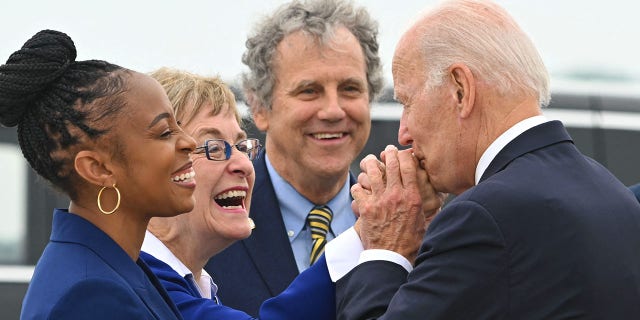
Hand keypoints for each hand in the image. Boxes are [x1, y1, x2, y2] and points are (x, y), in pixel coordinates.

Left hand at [351, 145, 441, 262]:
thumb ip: (427, 209)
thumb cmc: (409, 244)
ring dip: (370, 164)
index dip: (405, 155)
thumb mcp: (424, 224)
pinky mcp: (365, 208)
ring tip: (370, 161)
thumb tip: (438, 204)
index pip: (409, 167)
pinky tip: (360, 188)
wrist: (390, 258)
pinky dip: (358, 186)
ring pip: (372, 172)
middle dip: (389, 154)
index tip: (403, 152)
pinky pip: (358, 189)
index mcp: (412, 197)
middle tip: (387, 151)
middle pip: (391, 165)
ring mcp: (379, 200)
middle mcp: (395, 195)